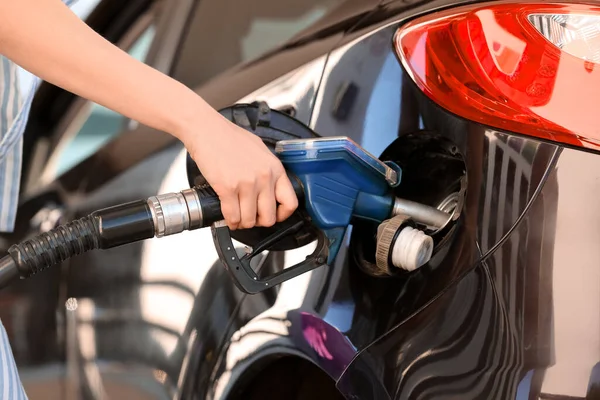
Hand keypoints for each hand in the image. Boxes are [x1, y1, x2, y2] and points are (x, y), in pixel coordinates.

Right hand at [183, 114, 297, 230]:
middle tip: (252, 218)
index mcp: (275, 168)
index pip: (290, 202)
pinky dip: (230, 221)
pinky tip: (228, 217)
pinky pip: (232, 216)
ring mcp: (246, 184)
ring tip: (237, 218)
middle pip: (269, 217)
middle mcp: (264, 178)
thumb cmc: (230, 137)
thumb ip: (268, 170)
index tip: (275, 216)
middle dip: (259, 222)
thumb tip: (269, 190)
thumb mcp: (260, 151)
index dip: (282, 215)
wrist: (207, 130)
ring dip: (242, 223)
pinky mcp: (227, 188)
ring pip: (250, 221)